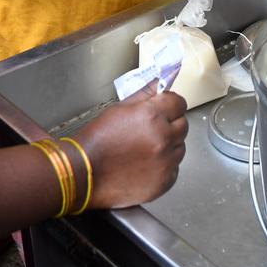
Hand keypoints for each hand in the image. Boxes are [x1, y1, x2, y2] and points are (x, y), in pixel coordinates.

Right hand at [76, 85, 187, 209]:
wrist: (83, 173)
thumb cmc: (97, 140)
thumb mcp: (119, 109)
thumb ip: (144, 95)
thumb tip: (160, 84)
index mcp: (152, 117)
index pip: (179, 103)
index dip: (171, 104)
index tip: (166, 107)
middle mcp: (163, 139)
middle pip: (183, 125)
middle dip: (171, 124)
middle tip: (152, 129)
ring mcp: (165, 163)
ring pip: (180, 147)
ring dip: (169, 146)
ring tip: (146, 148)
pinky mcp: (164, 182)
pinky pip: (174, 169)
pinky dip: (165, 166)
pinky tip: (146, 164)